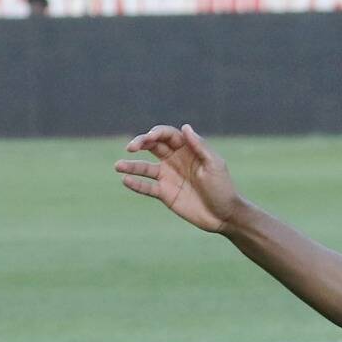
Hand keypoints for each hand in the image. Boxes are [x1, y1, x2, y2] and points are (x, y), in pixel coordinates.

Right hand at [115, 124, 242, 233]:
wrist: (223, 215)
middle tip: (131, 147)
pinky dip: (135, 183)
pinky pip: (146, 186)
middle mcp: (175, 160)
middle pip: (153, 146)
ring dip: (131, 165)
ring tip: (118, 166)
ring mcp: (168, 177)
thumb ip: (199, 147)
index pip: (168, 135)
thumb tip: (185, 127)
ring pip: (145, 167)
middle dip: (140, 143)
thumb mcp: (214, 165)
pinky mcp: (164, 193)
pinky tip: (126, 180)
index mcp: (189, 150)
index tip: (148, 138)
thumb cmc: (222, 187)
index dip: (156, 133)